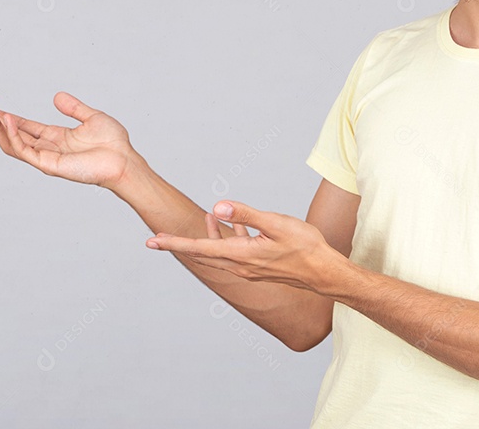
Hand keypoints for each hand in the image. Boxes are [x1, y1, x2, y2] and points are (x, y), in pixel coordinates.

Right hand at [0, 91, 138, 191]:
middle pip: (11, 134)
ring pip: (12, 143)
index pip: (22, 126)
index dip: (4, 116)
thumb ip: (73, 108)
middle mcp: (47, 148)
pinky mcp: (49, 165)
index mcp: (55, 137)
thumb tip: (56, 96)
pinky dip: (13, 136)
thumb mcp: (91, 117)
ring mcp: (46, 157)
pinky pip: (25, 150)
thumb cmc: (113, 143)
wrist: (124, 160)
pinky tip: (8, 120)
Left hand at [147, 201, 348, 293]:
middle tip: (157, 239)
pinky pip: (235, 253)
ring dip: (208, 237)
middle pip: (203, 254)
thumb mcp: (276, 223)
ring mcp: (249, 269)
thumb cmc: (305, 247)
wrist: (325, 273)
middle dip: (181, 245)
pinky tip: (235, 226)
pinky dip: (229, 239)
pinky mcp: (258, 268)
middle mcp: (240, 266)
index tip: (153, 241)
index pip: (199, 249)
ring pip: (219, 253)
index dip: (175, 244)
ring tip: (207, 217)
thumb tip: (218, 206)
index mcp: (241, 255)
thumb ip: (247, 214)